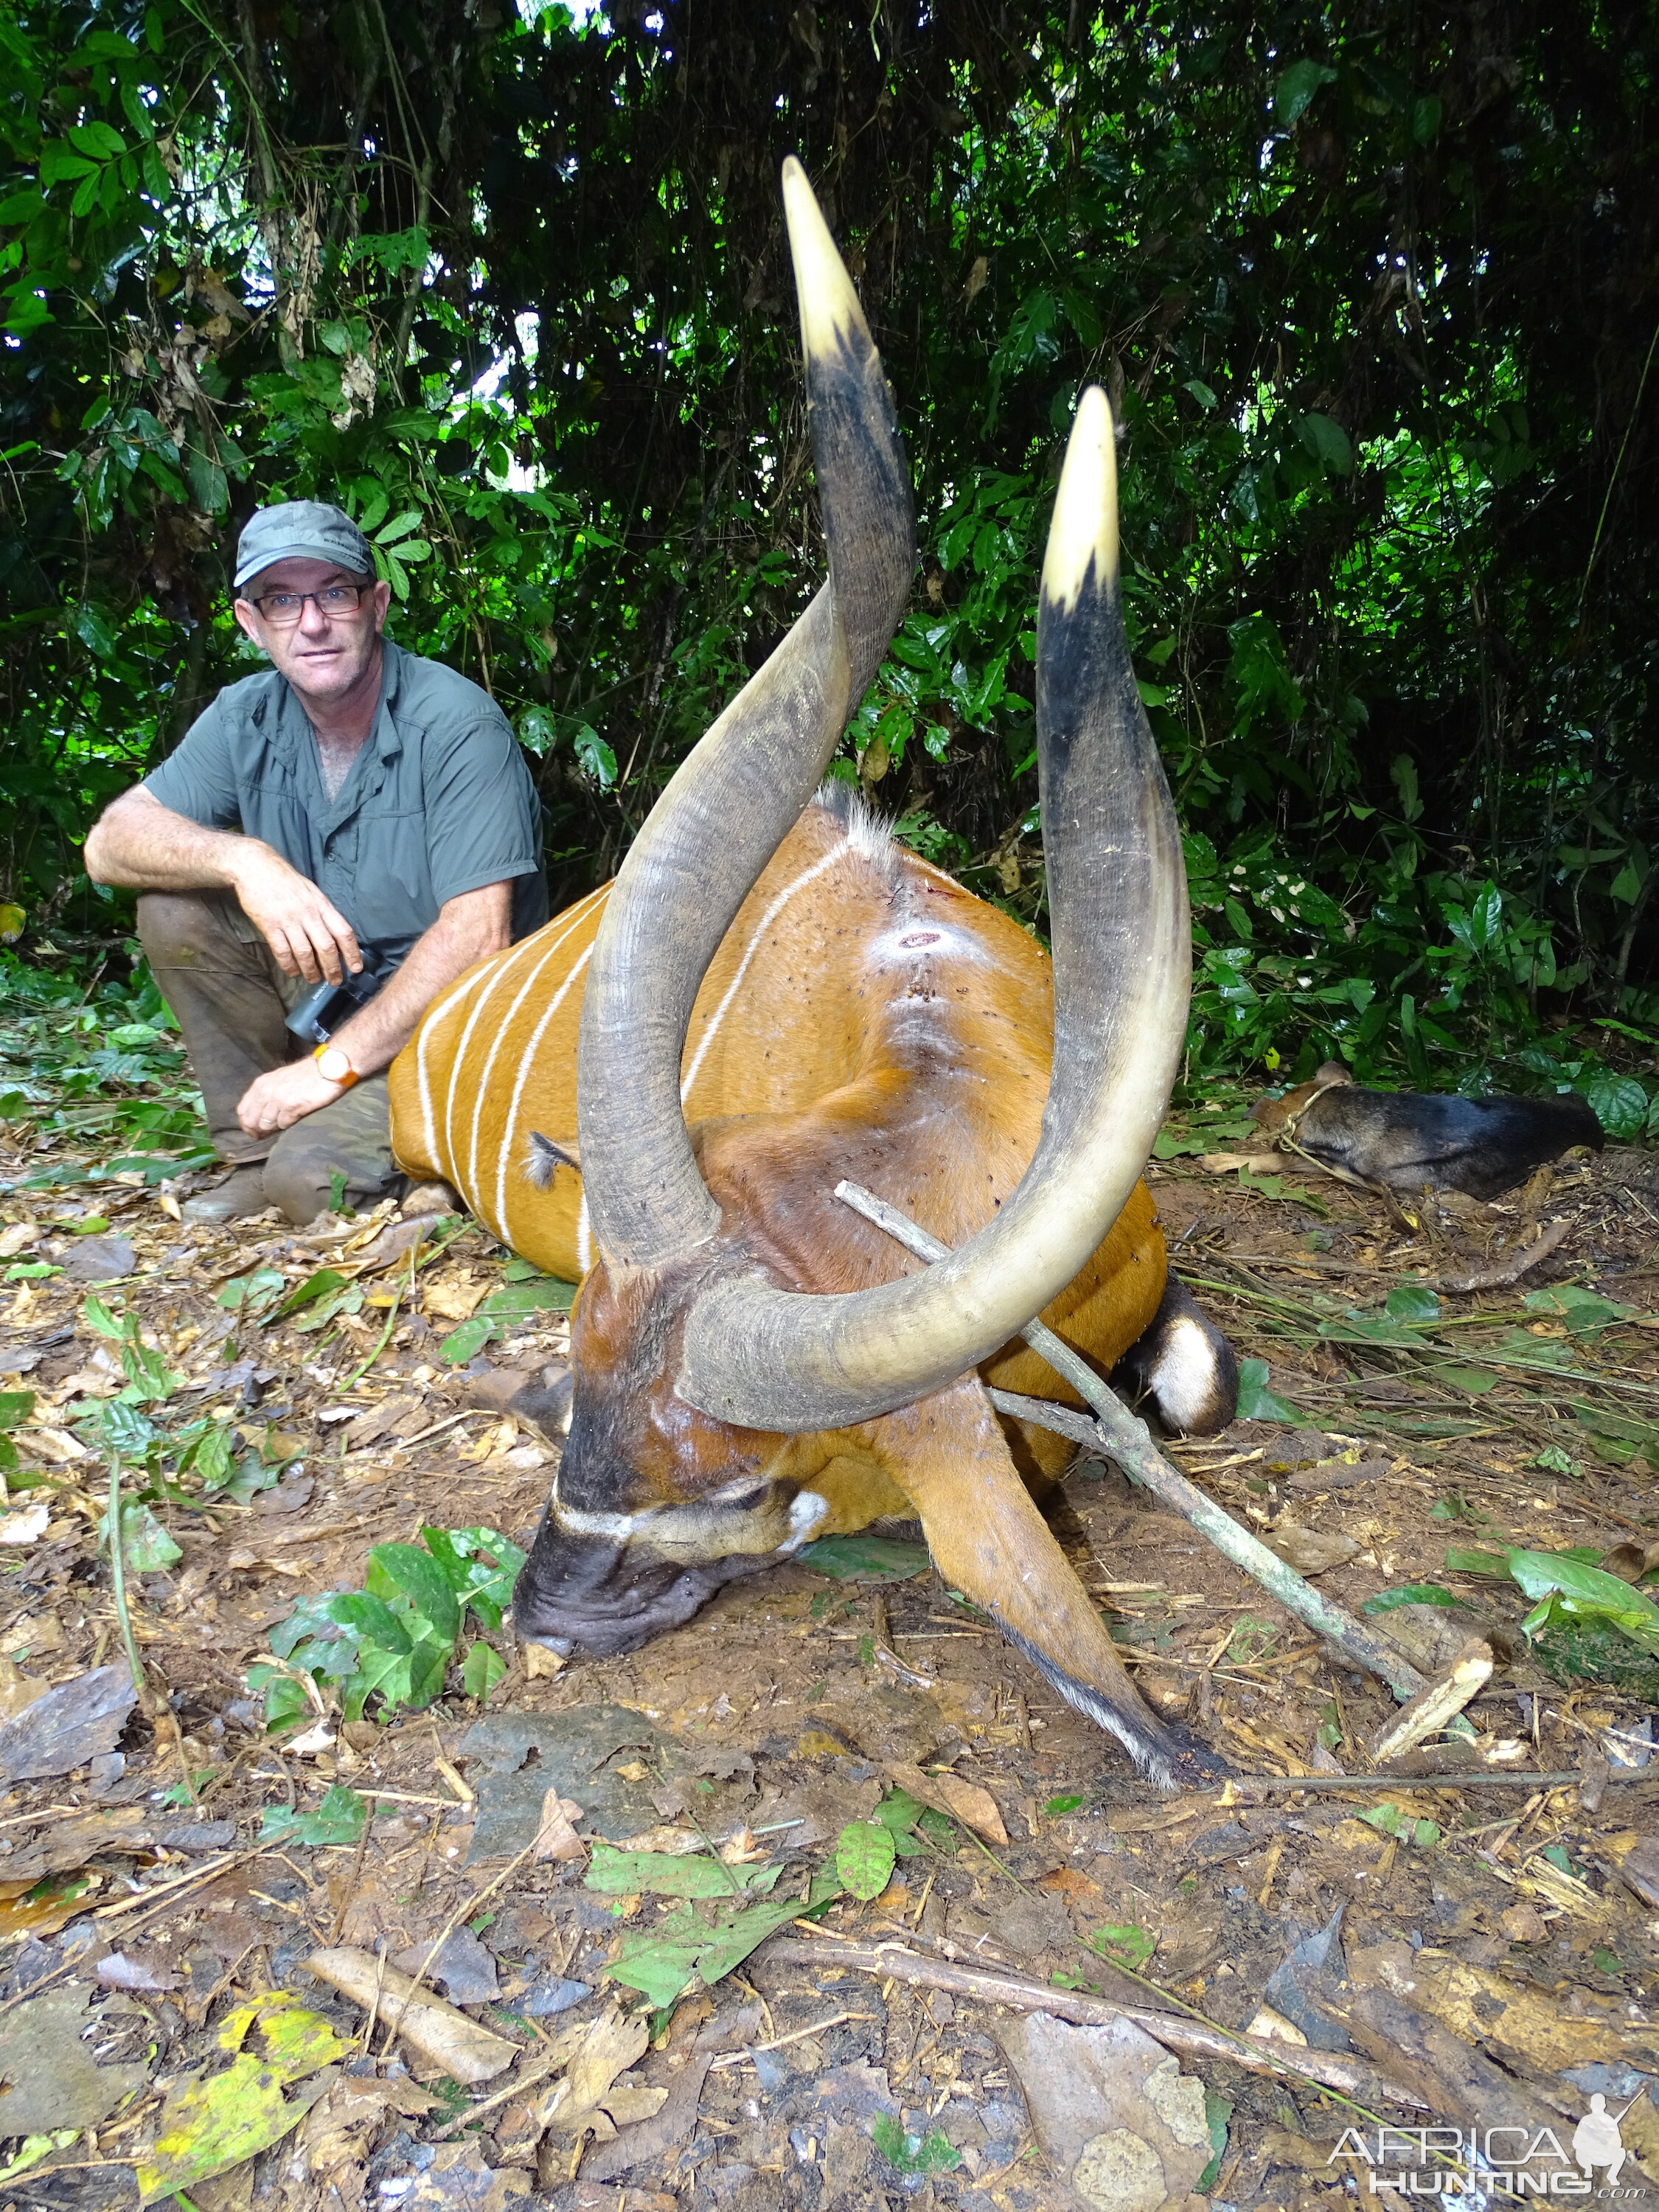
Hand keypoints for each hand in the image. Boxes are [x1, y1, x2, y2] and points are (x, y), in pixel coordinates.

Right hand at [230, 843, 361, 983]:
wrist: (255, 867)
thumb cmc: (286, 880)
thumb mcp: (311, 892)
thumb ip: (322, 912)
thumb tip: (335, 935)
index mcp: (322, 905)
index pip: (344, 932)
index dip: (352, 952)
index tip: (356, 968)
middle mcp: (308, 914)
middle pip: (327, 947)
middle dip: (333, 968)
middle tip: (335, 981)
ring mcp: (288, 920)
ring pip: (305, 952)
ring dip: (311, 970)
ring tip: (313, 980)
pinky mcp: (269, 925)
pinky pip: (282, 950)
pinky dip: (288, 964)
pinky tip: (292, 971)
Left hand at [237, 1057, 345, 1137]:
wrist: (329, 1067)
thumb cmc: (307, 1075)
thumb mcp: (280, 1079)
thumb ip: (267, 1094)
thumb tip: (262, 1116)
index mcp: (261, 1084)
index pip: (242, 1111)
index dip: (247, 1124)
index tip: (255, 1131)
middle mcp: (266, 1091)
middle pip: (251, 1121)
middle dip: (258, 1131)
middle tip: (268, 1135)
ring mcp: (278, 1098)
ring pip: (266, 1125)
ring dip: (274, 1129)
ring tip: (285, 1125)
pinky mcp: (292, 1106)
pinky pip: (283, 1124)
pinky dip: (288, 1126)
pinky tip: (295, 1120)